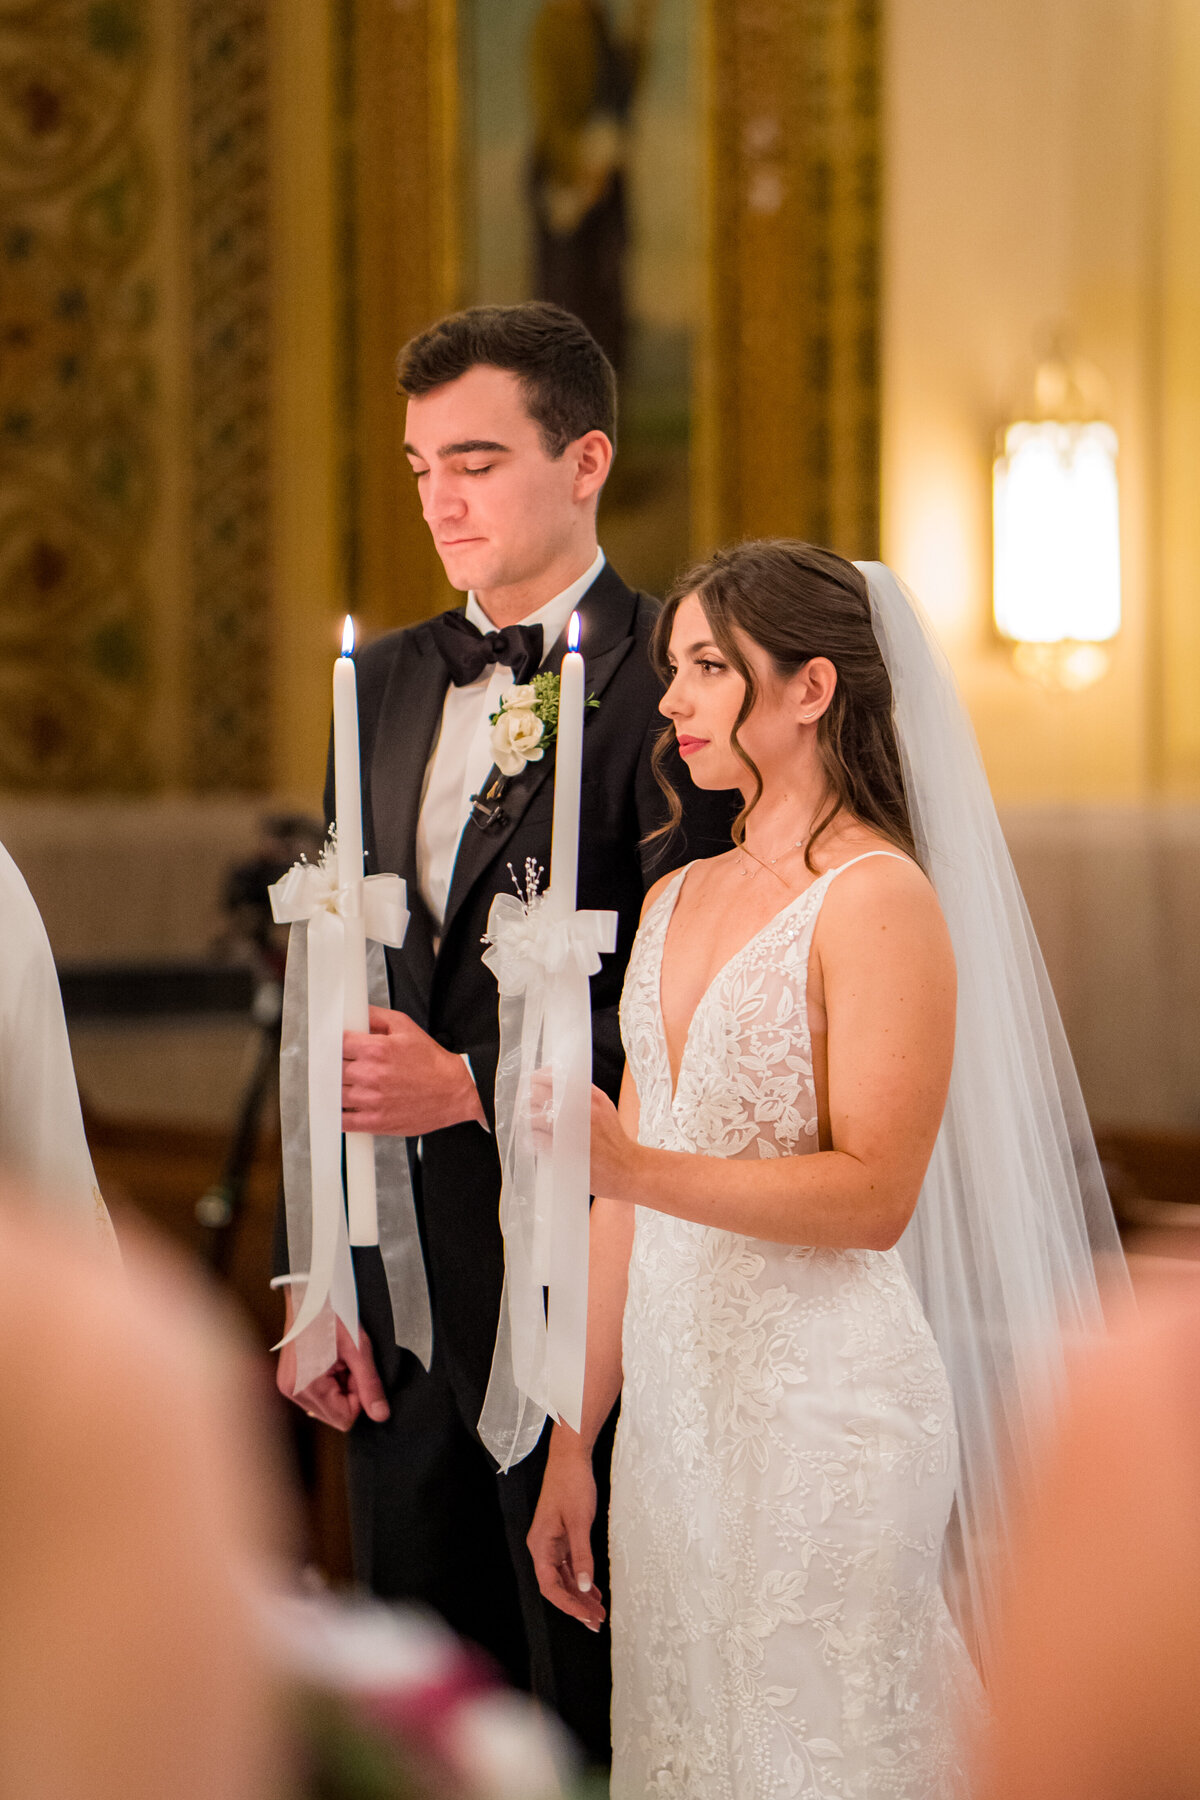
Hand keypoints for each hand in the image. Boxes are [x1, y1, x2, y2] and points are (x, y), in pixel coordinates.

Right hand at [276, 1307, 389, 1432]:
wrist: (308, 1294)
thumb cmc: (331, 1314)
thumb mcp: (358, 1349)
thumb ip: (370, 1385)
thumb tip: (381, 1415)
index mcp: (306, 1387)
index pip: (344, 1419)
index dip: (359, 1396)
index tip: (356, 1370)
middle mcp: (292, 1392)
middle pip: (335, 1414)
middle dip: (348, 1391)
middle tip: (346, 1362)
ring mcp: (288, 1387)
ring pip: (327, 1406)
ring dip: (339, 1386)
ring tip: (336, 1359)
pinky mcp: (288, 1381)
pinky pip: (317, 1395)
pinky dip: (328, 1382)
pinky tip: (327, 1360)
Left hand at [342, 1006, 486, 1135]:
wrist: (455, 1091)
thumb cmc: (432, 1062)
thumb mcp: (406, 1027)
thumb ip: (376, 1017)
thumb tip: (356, 1012)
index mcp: (377, 1049)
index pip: (337, 1044)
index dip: (333, 1044)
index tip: (335, 1048)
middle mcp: (372, 1074)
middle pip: (332, 1069)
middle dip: (334, 1066)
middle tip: (341, 1065)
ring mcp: (372, 1100)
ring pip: (334, 1094)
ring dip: (336, 1089)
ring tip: (344, 1085)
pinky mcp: (376, 1121)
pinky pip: (344, 1121)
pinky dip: (339, 1114)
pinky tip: (344, 1107)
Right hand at [527, 1433, 605, 1630]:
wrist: (570, 1457)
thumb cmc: (572, 1485)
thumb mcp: (580, 1522)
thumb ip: (582, 1556)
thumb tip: (583, 1586)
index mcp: (540, 1545)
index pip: (550, 1586)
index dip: (568, 1605)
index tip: (586, 1617)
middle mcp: (542, 1547)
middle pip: (556, 1585)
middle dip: (576, 1605)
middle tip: (596, 1622)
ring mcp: (551, 1542)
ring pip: (564, 1577)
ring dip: (580, 1595)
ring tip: (598, 1611)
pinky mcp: (561, 1536)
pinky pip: (569, 1565)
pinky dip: (581, 1578)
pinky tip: (593, 1590)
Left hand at [530, 1071, 636, 1198]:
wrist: (626, 1167)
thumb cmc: (613, 1137)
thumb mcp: (603, 1106)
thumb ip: (584, 1092)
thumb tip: (559, 1081)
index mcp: (588, 1095)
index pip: (554, 1077)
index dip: (538, 1078)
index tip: (533, 1082)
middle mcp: (578, 1109)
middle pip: (539, 1095)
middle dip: (529, 1098)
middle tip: (526, 1103)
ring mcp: (569, 1129)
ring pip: (535, 1117)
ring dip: (529, 1119)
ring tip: (529, 1122)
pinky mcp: (562, 1149)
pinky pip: (538, 1138)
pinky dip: (533, 1138)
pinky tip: (534, 1139)